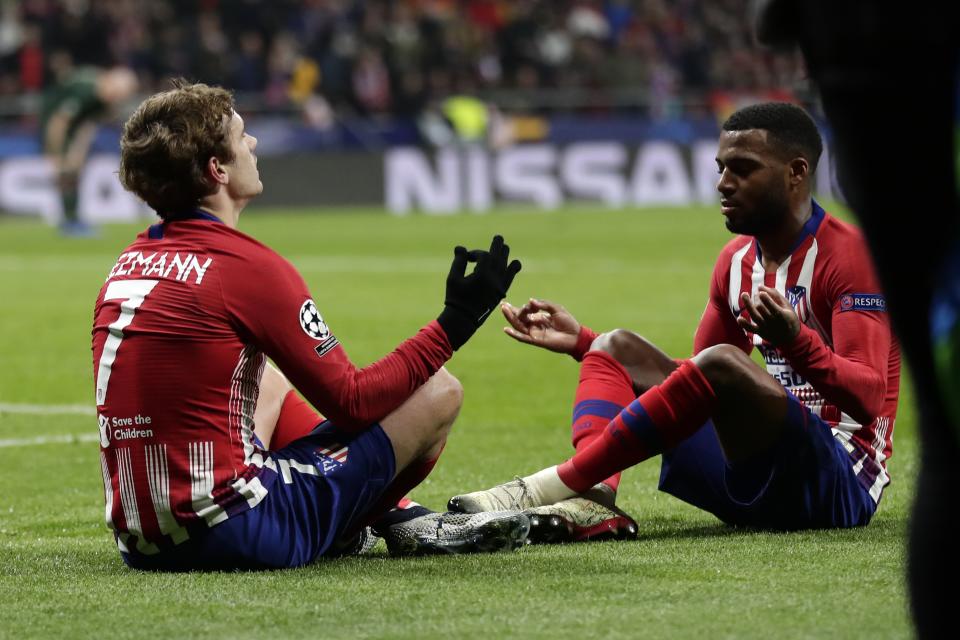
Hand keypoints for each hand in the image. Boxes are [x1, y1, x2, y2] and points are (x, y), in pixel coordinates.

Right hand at [437, 235, 521, 349]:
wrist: (465, 319)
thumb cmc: (456, 298)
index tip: (467, 257)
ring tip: (504, 249)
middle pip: (500, 256)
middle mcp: (494, 278)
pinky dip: (512, 268)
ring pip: (508, 265)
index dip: (475, 253)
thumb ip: (459, 261)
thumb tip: (461, 247)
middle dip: (498, 246)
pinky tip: (512, 264)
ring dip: (505, 255)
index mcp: (482, 274)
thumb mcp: (453, 278)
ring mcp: (500, 285)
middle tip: (498, 238)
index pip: (484, 256)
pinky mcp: (502, 291)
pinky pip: (510, 276)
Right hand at [501, 298, 580, 353]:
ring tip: (504, 310)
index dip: (520, 307)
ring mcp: (534, 333)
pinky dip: (514, 334)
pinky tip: (506, 329)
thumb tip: (530, 301)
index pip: (525, 312)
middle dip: (511, 311)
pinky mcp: (536, 341)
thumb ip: (543, 304)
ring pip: (519, 326)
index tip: (525, 303)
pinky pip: (523, 337)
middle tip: (502, 304)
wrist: (576, 336)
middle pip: (519, 318)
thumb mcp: (556, 308)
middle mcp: (535, 325)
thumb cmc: (568, 322)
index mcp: (539, 317)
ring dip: (511, 318)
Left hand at [737, 285, 800, 345]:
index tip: (760, 292)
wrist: (790, 338)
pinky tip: (739, 318)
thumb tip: (759, 286)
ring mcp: (766, 328)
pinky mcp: (760, 332)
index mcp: (783, 316)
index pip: (773, 307)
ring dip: (748, 305)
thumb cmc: (788, 317)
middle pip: (762, 309)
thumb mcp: (787, 305)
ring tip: (744, 294)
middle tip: (757, 294)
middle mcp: (773, 323)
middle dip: (757, 299)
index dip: (766, 300)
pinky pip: (751, 329)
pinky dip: (744, 324)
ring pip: (755, 316)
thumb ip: (774, 294)